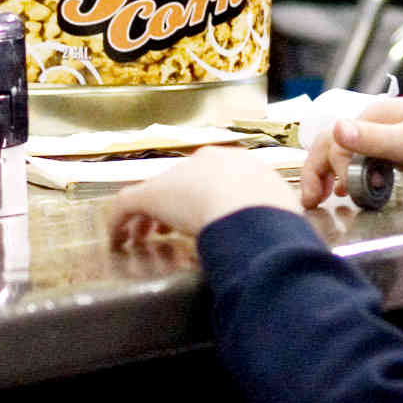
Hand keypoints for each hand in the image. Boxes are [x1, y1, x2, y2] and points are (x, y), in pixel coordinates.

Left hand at [110, 149, 304, 246]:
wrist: (250, 207)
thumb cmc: (273, 213)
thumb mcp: (281, 209)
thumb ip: (276, 216)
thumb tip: (285, 233)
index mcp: (236, 163)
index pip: (211, 177)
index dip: (204, 198)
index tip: (203, 219)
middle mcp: (204, 162)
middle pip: (180, 182)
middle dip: (173, 207)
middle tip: (169, 231)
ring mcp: (176, 176)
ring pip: (152, 193)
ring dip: (147, 216)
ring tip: (144, 238)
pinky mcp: (150, 194)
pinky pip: (126, 205)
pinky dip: (119, 223)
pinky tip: (117, 240)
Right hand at [299, 92, 402, 205]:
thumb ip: (373, 139)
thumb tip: (335, 129)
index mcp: (374, 116)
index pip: (333, 143)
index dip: (329, 170)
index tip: (339, 195)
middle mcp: (377, 121)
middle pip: (335, 145)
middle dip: (318, 171)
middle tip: (310, 201)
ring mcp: (392, 132)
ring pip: (352, 153)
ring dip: (336, 173)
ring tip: (328, 197)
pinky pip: (372, 159)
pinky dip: (359, 174)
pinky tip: (361, 189)